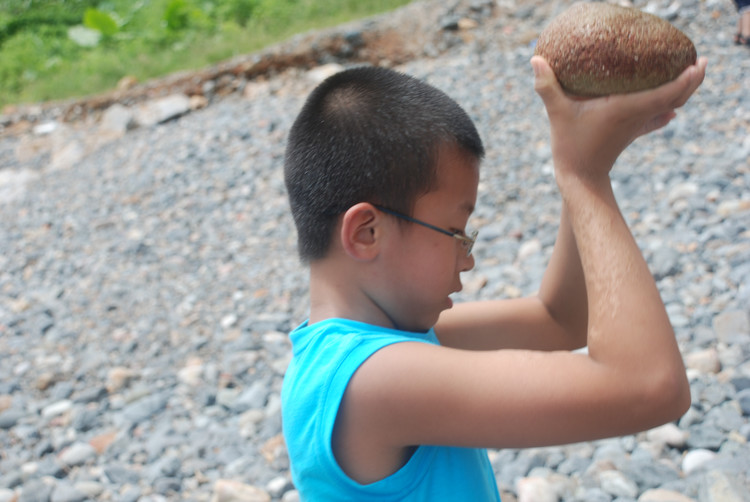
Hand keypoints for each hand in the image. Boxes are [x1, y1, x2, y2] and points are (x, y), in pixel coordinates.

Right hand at [531, 55, 706, 183]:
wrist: (580, 181)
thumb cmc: (571, 148)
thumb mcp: (558, 114)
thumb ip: (547, 86)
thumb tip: (535, 58)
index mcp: (628, 108)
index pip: (667, 91)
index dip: (686, 78)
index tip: (697, 64)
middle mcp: (637, 116)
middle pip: (676, 98)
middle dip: (691, 81)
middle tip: (700, 63)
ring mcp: (635, 127)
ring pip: (667, 108)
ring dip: (681, 94)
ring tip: (688, 79)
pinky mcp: (628, 135)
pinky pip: (652, 122)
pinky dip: (663, 112)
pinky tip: (671, 114)